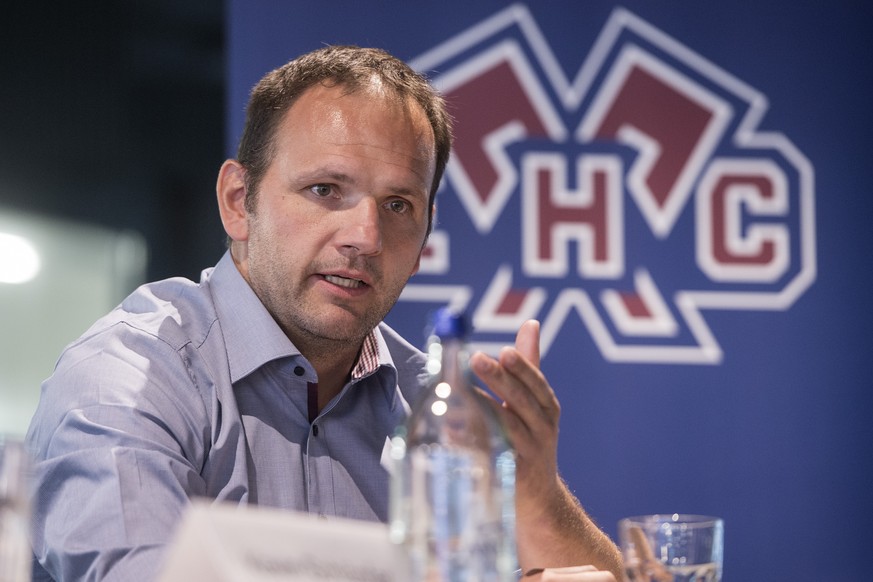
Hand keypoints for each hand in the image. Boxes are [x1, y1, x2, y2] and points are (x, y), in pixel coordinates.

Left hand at [470, 321, 623, 578]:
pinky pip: (492, 456)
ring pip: (508, 427)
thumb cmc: (532, 439)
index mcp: (547, 407)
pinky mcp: (512, 475)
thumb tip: (531, 323)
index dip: (522, 368)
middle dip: (500, 380)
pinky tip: (453, 431)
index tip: (504, 351)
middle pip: (522, 401)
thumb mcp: (536, 403)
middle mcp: (542, 429)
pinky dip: (473, 443)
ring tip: (461, 391)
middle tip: (476, 359)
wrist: (540, 500)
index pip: (537, 383)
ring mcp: (529, 453)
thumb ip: (529, 365)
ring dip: (484, 408)